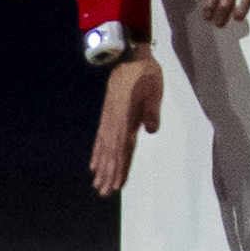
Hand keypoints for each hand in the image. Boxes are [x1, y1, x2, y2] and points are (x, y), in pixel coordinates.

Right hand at [90, 54, 164, 196]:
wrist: (128, 57)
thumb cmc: (145, 74)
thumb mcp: (154, 90)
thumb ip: (152, 112)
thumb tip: (151, 130)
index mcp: (126, 119)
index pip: (123, 150)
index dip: (120, 168)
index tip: (116, 185)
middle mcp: (114, 123)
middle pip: (111, 154)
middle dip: (109, 174)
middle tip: (104, 193)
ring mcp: (108, 120)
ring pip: (104, 149)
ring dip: (102, 168)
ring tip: (97, 184)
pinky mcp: (107, 116)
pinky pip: (100, 139)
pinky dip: (97, 153)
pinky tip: (94, 164)